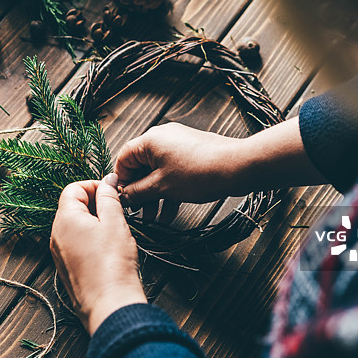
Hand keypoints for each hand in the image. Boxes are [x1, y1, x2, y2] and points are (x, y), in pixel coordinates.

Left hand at [50, 174, 146, 334]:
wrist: (109, 305)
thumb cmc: (113, 263)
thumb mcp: (115, 222)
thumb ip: (109, 197)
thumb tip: (107, 180)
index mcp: (65, 219)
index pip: (73, 188)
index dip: (94, 185)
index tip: (113, 193)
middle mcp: (56, 234)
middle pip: (72, 206)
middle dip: (95, 203)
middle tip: (118, 212)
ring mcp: (59, 252)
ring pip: (75, 225)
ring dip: (94, 221)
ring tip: (115, 231)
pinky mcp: (66, 267)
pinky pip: (75, 243)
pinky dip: (90, 238)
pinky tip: (108, 249)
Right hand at [114, 123, 242, 219]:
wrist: (237, 167)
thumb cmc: (199, 173)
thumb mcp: (162, 186)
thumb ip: (138, 192)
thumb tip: (123, 196)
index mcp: (150, 140)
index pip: (124, 158)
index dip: (121, 180)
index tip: (122, 199)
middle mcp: (162, 139)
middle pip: (141, 166)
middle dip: (139, 192)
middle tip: (138, 212)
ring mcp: (178, 145)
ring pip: (157, 172)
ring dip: (154, 195)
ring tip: (153, 218)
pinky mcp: (191, 154)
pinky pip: (172, 172)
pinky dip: (169, 190)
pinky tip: (170, 212)